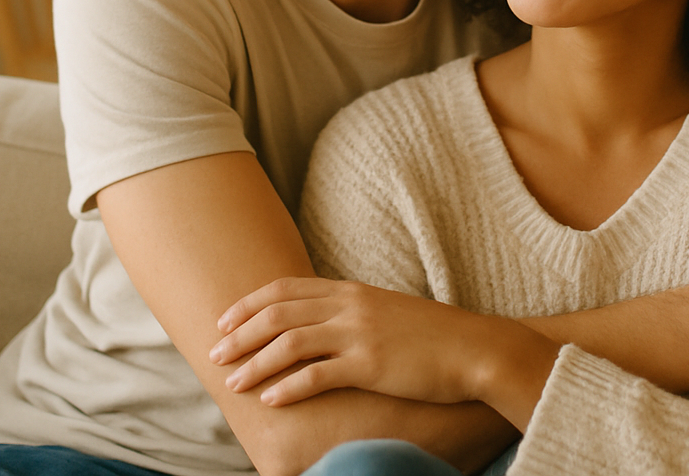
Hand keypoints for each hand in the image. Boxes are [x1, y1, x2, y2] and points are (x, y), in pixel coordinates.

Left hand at [210, 277, 557, 415]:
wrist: (474, 348)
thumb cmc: (432, 336)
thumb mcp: (386, 311)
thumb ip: (351, 312)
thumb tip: (320, 324)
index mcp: (351, 290)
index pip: (286, 289)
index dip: (249, 303)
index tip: (223, 320)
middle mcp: (350, 306)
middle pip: (279, 313)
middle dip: (240, 334)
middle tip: (214, 353)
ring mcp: (360, 334)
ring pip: (290, 343)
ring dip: (255, 362)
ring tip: (233, 381)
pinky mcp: (371, 365)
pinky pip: (318, 374)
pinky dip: (288, 386)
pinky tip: (270, 400)